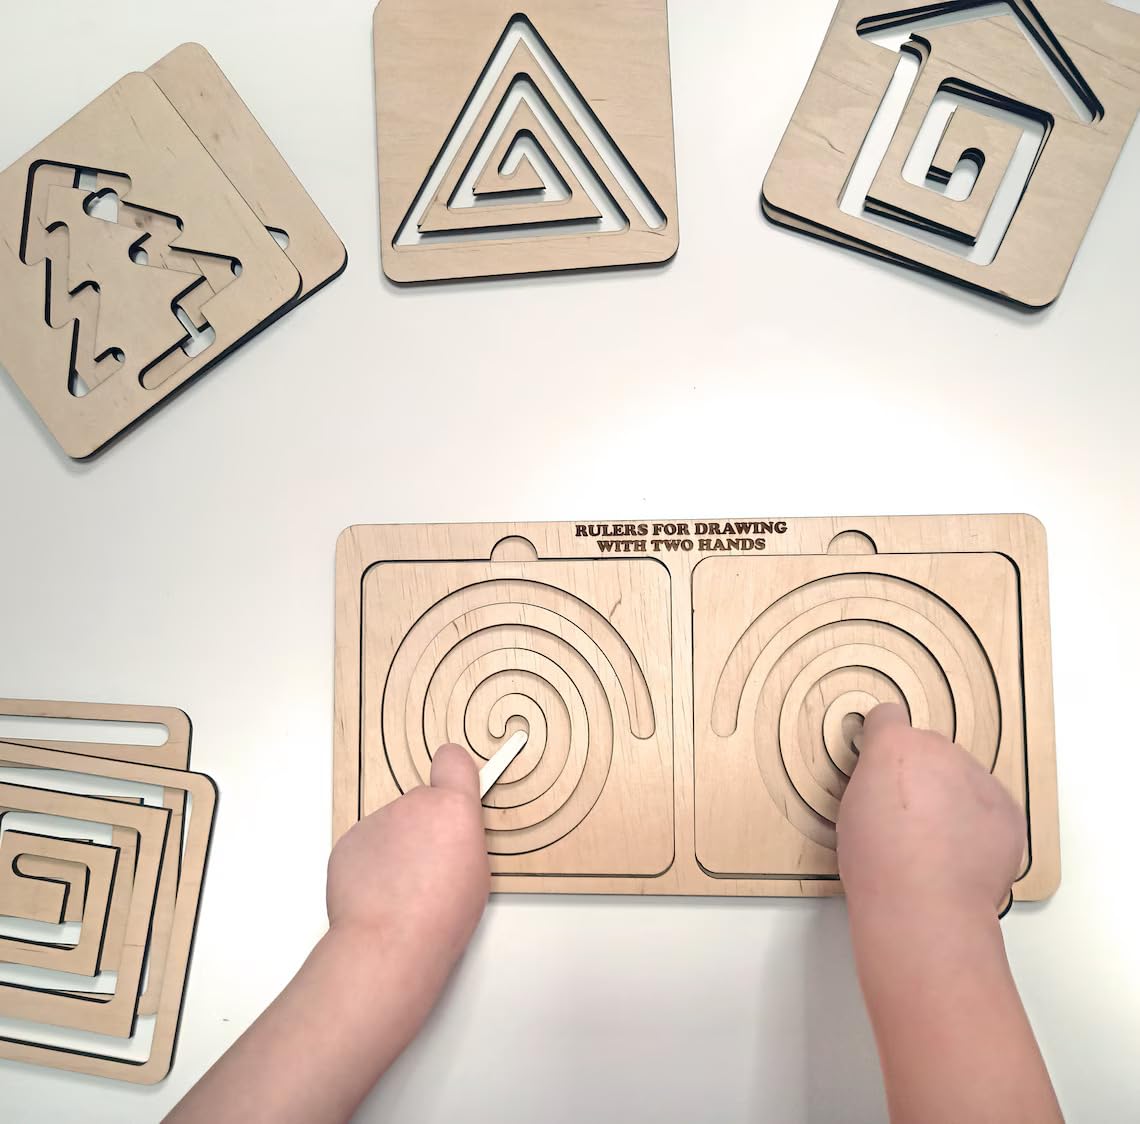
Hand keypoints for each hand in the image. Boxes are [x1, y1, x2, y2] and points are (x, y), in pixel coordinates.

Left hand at [171, 749, 490, 1123]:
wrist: (389, 943)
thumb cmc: (440, 917)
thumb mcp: (477, 873)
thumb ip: (462, 837)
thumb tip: (451, 838)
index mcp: (452, 807)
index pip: (454, 760)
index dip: (455, 771)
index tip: (455, 782)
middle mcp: (412, 804)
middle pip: (421, 803)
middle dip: (425, 826)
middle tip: (430, 867)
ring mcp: (375, 821)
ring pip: (391, 827)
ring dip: (397, 848)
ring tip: (403, 890)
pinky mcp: (348, 841)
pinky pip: (366, 846)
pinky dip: (371, 864)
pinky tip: (378, 894)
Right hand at [837, 704, 1025, 920]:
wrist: (925, 905)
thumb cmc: (878, 861)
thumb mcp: (852, 807)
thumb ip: (874, 778)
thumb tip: (888, 783)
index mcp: (895, 745)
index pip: (888, 716)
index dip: (882, 738)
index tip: (882, 761)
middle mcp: (940, 751)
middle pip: (930, 749)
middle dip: (922, 774)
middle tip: (910, 817)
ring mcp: (979, 779)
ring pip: (964, 777)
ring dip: (953, 797)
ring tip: (938, 842)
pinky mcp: (1009, 810)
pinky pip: (992, 806)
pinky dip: (980, 823)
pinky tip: (963, 853)